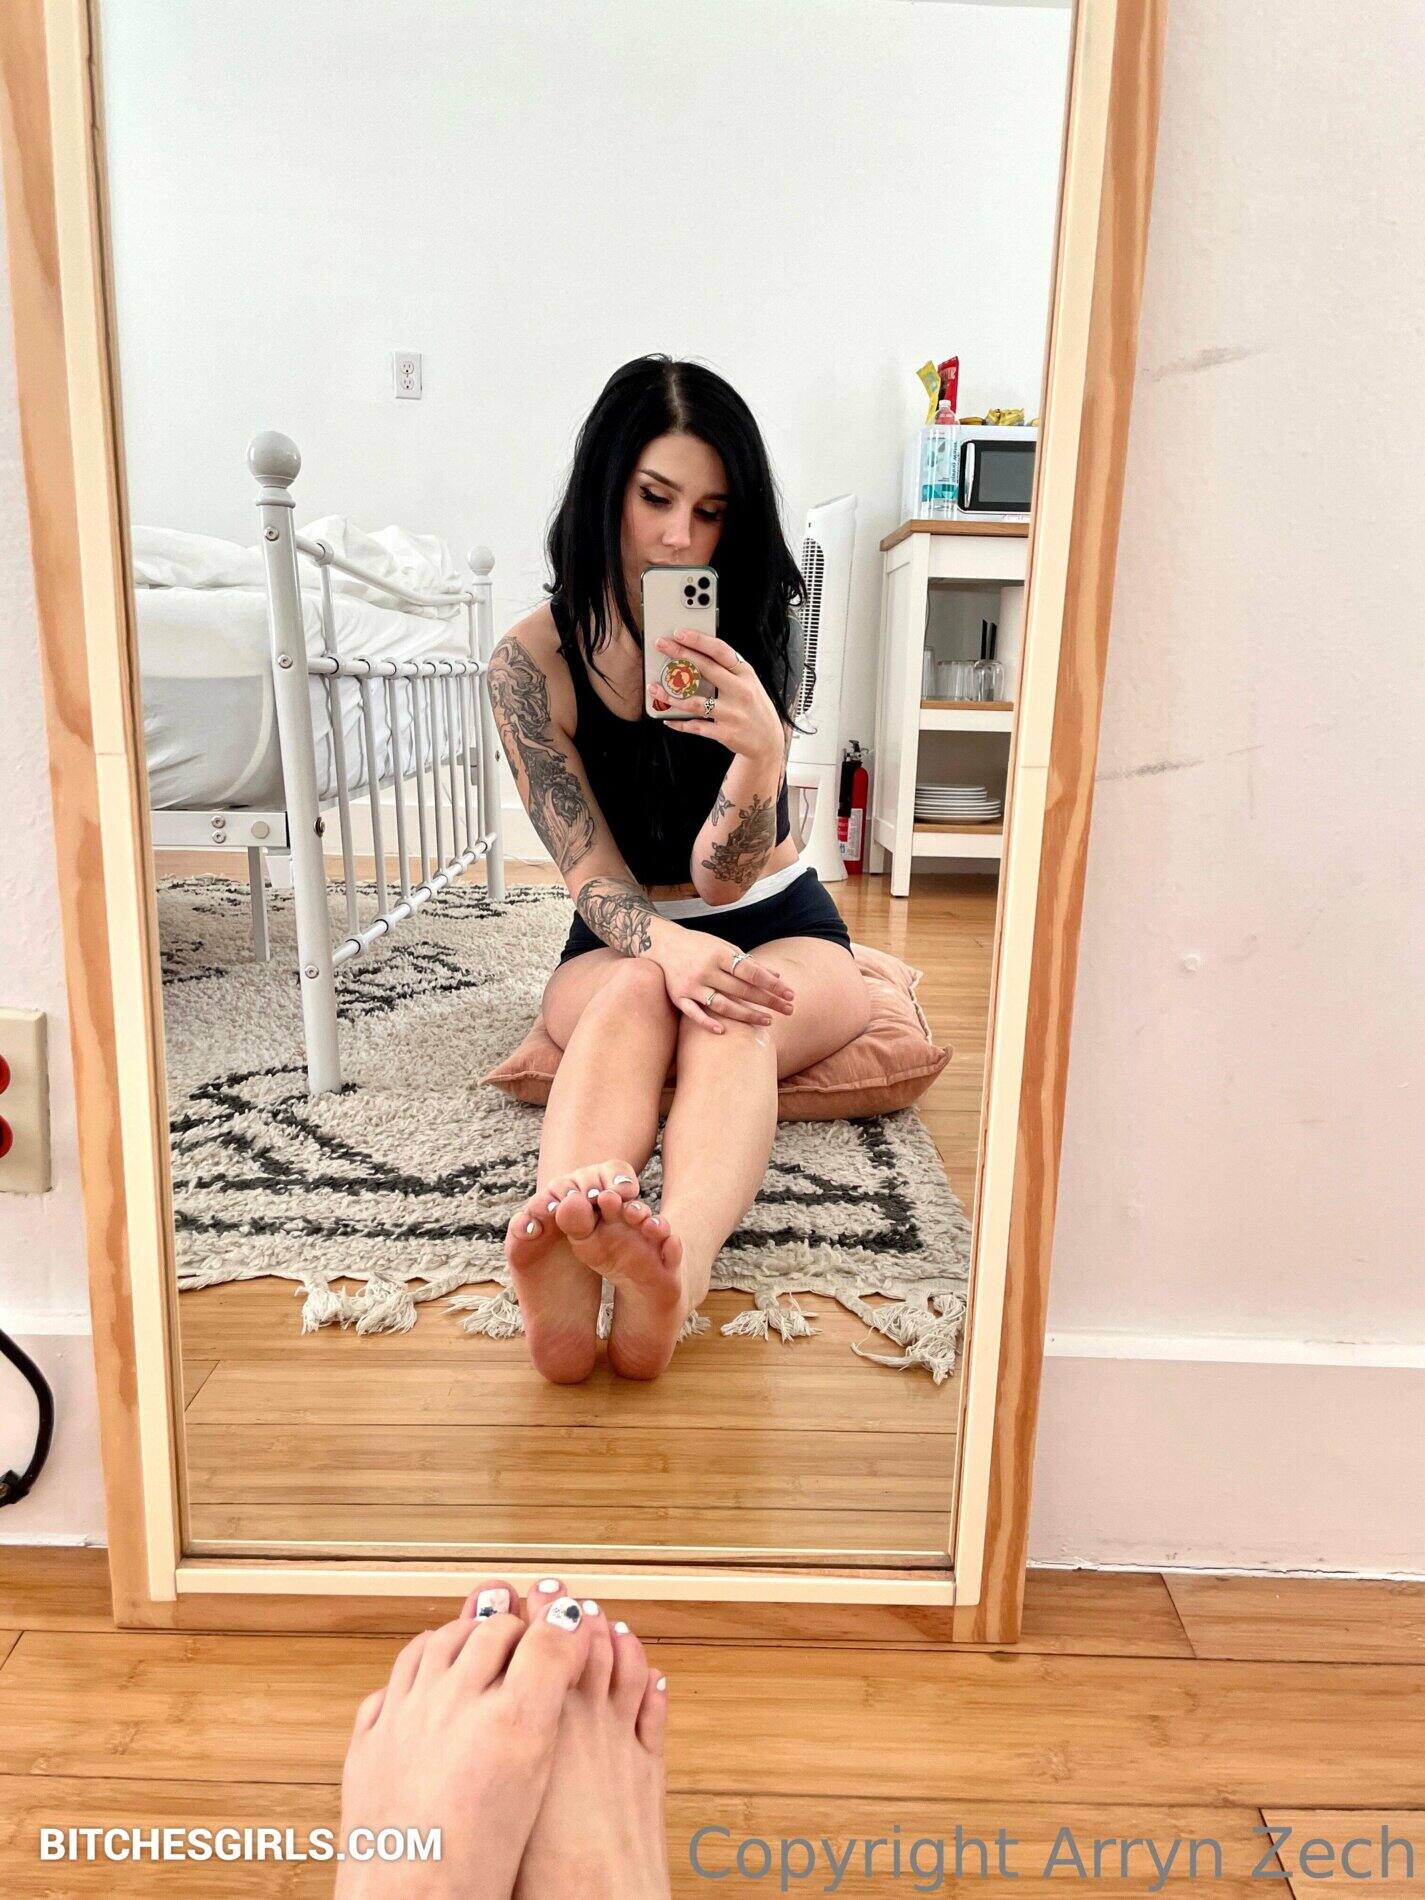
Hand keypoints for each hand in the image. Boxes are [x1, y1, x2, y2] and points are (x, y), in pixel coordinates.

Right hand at [648, 922, 795, 1034]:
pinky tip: (724, 1031)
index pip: (751, 971)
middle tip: (789, 1009)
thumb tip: (777, 976)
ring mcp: (691, 985)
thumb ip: (748, 962)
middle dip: (768, 1000)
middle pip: (741, 990)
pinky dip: (707, 1023)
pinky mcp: (678, 997)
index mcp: (718, 954)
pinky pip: (693, 1013)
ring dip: (746, 1015)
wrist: (662, 944)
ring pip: (722, 1004)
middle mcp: (705, 969)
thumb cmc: (700, 946)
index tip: (790, 993)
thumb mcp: (724, 948)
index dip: (772, 984)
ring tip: (768, 1021)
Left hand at [649, 627, 784, 765]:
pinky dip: (678, 723)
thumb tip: (697, 654)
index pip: (720, 651)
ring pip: (694, 701)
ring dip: (670, 695)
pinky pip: (695, 727)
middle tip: (661, 645)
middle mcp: (740, 691)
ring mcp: (732, 714)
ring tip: (653, 687)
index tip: (679, 633)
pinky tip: (666, 718)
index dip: (698, 640)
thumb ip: (729, 670)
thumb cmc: (754, 707)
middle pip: (705, 668)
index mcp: (745, 674)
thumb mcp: (749, 683)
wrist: (768, 740)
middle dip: (679, 654)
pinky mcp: (725, 733)